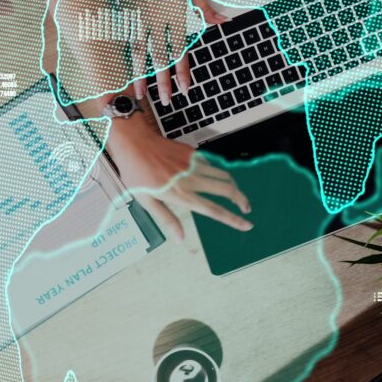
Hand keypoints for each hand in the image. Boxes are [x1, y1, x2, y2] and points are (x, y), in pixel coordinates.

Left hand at [106, 117, 250, 237]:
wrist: (134, 143)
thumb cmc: (136, 173)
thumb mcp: (146, 202)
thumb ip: (167, 219)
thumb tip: (181, 239)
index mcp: (181, 195)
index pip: (214, 210)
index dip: (233, 219)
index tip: (247, 224)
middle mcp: (192, 179)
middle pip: (227, 190)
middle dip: (241, 200)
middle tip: (246, 208)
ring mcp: (194, 164)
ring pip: (224, 175)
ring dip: (234, 186)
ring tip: (236, 194)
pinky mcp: (193, 153)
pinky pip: (213, 164)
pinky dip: (219, 172)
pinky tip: (216, 178)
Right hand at [123, 0, 227, 104]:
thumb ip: (205, 8)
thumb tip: (222, 24)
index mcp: (173, 15)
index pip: (179, 50)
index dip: (183, 71)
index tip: (185, 89)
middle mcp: (155, 21)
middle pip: (159, 58)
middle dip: (163, 82)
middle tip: (166, 102)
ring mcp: (138, 19)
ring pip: (139, 53)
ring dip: (140, 76)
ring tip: (140, 94)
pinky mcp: (126, 14)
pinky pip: (127, 40)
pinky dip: (128, 57)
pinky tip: (128, 72)